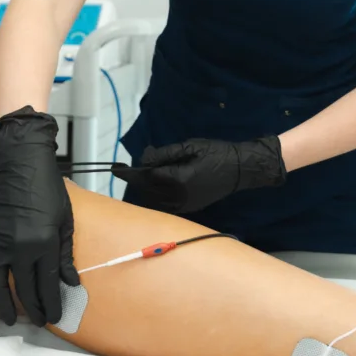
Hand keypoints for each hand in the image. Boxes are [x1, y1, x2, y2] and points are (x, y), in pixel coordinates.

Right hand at [0, 107, 78, 326]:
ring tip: (9, 319)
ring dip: (5, 303)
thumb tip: (70, 282)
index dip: (52, 303)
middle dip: (34, 308)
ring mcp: (0, 241)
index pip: (48, 283)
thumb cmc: (49, 188)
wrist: (24, 162)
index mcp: (45, 243)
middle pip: (26, 287)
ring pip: (0, 281)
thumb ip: (66, 253)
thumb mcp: (66, 220)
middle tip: (39, 321)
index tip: (55, 316)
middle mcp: (22, 247)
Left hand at [112, 135, 286, 214]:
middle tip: (126, 168)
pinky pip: (164, 205)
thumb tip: (143, 159)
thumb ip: (164, 154)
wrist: (240, 169)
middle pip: (148, 190)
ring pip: (154, 200)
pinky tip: (154, 184)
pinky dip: (155, 196)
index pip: (147, 176)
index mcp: (179, 180)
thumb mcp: (189, 147)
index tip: (115, 168)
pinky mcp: (189, 208)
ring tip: (141, 174)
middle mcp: (179, 197)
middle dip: (136, 179)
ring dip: (145, 188)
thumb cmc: (215, 152)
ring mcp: (185, 205)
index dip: (129, 173)